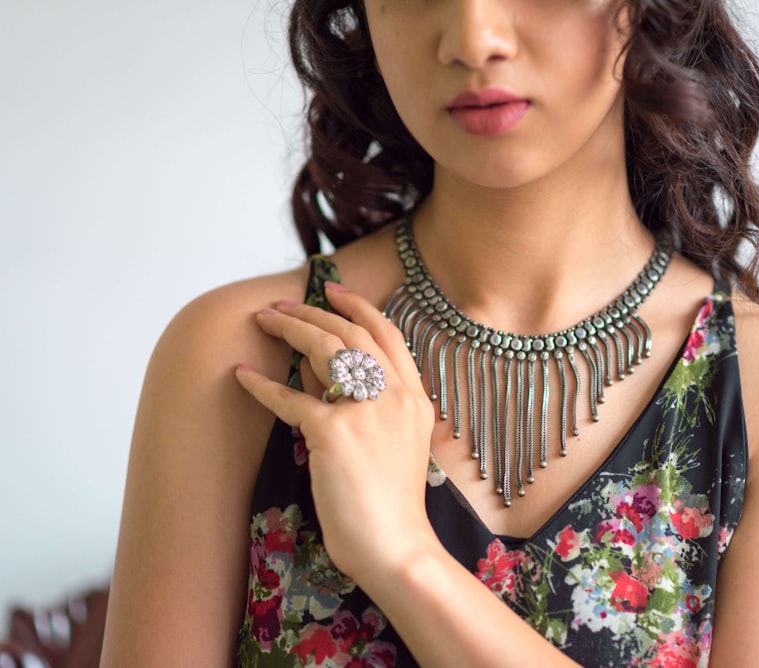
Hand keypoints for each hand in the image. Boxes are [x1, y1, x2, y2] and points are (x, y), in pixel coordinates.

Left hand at [234, 282, 436, 581]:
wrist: (395, 544)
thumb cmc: (392, 505)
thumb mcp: (395, 445)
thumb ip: (367, 407)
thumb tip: (322, 378)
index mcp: (414, 398)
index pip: (387, 334)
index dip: (358, 307)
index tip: (332, 291)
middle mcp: (394, 395)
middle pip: (350, 333)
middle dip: (313, 310)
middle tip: (282, 305)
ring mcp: (365, 411)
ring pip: (323, 348)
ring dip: (289, 327)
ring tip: (263, 321)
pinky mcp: (333, 433)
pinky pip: (289, 398)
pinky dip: (261, 385)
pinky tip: (241, 376)